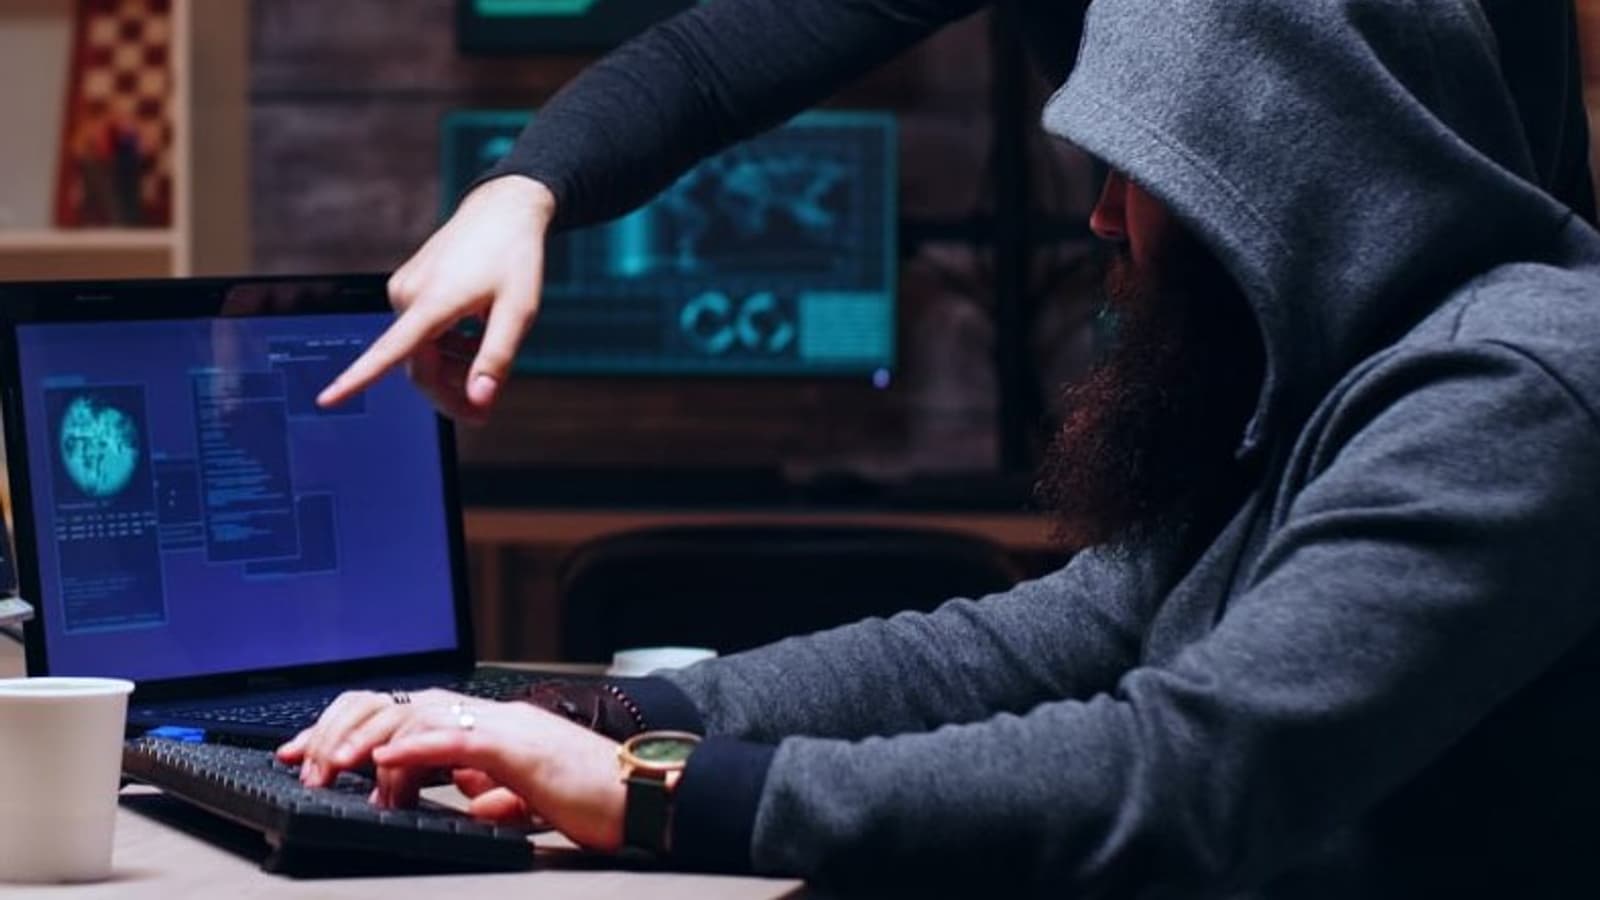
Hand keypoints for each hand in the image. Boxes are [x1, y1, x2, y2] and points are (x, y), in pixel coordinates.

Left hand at [276, 689, 626, 851]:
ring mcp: (504, 725)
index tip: (308, 755)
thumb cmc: (596, 798)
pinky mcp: (520, 748)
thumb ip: (494, 792)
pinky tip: (383, 760)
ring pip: (416, 711)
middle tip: (304, 764)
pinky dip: (413, 745)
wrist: (645, 797)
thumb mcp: (526, 799)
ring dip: (364, 740)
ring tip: (332, 767)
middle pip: (396, 701)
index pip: (403, 712)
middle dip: (339, 730)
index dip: (349, 729)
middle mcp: (488, 715)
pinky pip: (456, 737)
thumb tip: (468, 798)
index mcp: (486, 726)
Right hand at [316, 175, 557, 421]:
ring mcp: (404, 290)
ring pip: (421, 351)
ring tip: (487, 360)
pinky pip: (421, 332)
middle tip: (484, 409)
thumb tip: (479, 401)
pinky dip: (446, 346)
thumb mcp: (518, 312)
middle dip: (449, 392)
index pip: (389, 351)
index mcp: (431, 302)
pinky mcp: (408, 287)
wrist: (503, 210)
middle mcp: (407, 296)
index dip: (357, 379)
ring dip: (451, 367)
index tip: (326, 399)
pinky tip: (473, 337)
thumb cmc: (514, 256)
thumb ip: (496, 359)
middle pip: (417, 366)